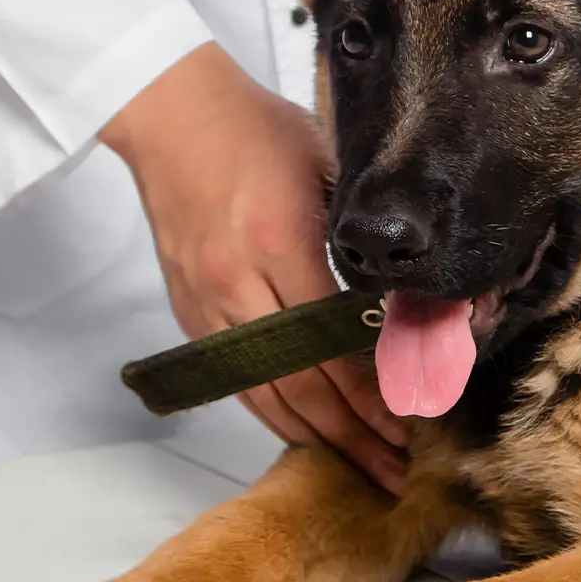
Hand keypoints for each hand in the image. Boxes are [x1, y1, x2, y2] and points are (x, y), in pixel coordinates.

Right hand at [100, 43, 407, 492]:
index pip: (334, 343)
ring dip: (317, 435)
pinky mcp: (189, 312)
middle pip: (303, 384)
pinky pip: (238, 380)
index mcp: (281, 244)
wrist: (171, 115)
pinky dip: (274, 412)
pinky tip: (308, 431)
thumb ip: (359, 236)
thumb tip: (404, 291)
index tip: (409, 420)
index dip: (371, 392)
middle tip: (397, 466)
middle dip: (354, 433)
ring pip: (266, 393)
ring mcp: (208, 305)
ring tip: (362, 463)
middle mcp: (239, 285)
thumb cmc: (257, 131)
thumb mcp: (327, 168)